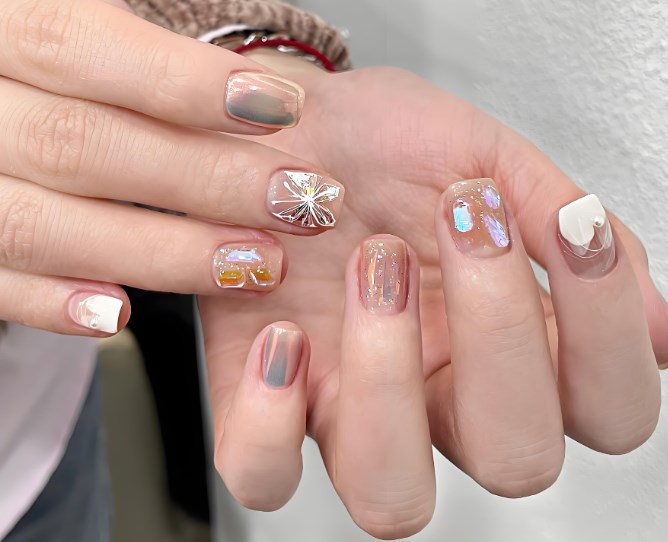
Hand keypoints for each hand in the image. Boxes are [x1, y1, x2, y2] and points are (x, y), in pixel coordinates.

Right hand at [0, 0, 345, 333]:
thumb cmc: (44, 71)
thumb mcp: (72, 24)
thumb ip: (134, 53)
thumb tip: (245, 80)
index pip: (77, 45)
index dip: (184, 82)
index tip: (281, 107)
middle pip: (80, 146)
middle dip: (205, 180)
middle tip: (298, 202)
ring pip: (43, 228)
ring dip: (162, 254)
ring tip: (256, 268)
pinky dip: (54, 303)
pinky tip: (121, 313)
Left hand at [200, 52, 667, 537]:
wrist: (280, 129)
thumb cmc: (377, 144)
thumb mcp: (478, 151)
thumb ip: (556, 221)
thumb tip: (658, 318)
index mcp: (506, 344)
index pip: (608, 408)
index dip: (608, 333)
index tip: (574, 230)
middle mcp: (437, 396)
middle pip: (517, 463)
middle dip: (501, 336)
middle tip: (469, 226)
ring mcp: (348, 413)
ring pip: (393, 497)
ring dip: (389, 378)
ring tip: (373, 265)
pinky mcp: (263, 409)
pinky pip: (264, 476)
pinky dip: (270, 421)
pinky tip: (283, 330)